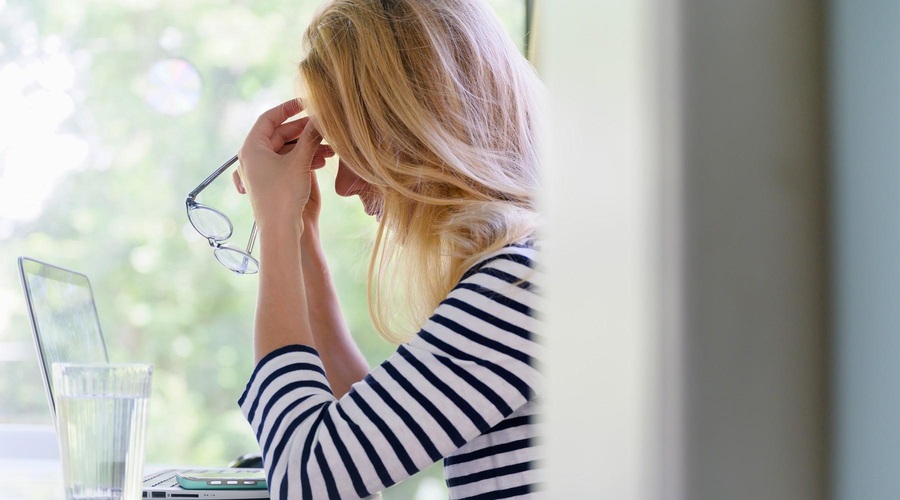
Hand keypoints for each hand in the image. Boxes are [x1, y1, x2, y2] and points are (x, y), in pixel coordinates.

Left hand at [232, 99, 333, 230]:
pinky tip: (321, 161)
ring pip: (285, 150)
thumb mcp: (300, 162)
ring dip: (307, 147)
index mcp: (251, 148)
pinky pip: (286, 163)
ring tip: (329, 148)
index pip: (269, 117)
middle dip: (304, 131)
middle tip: (324, 127)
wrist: (280, 230)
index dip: (289, 108)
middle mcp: (252, 157)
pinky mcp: (270, 183)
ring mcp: (260, 171)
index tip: (306, 103)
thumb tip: (321, 118)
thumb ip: (310, 137)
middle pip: (279, 134)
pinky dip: (302, 159)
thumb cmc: (284, 196)